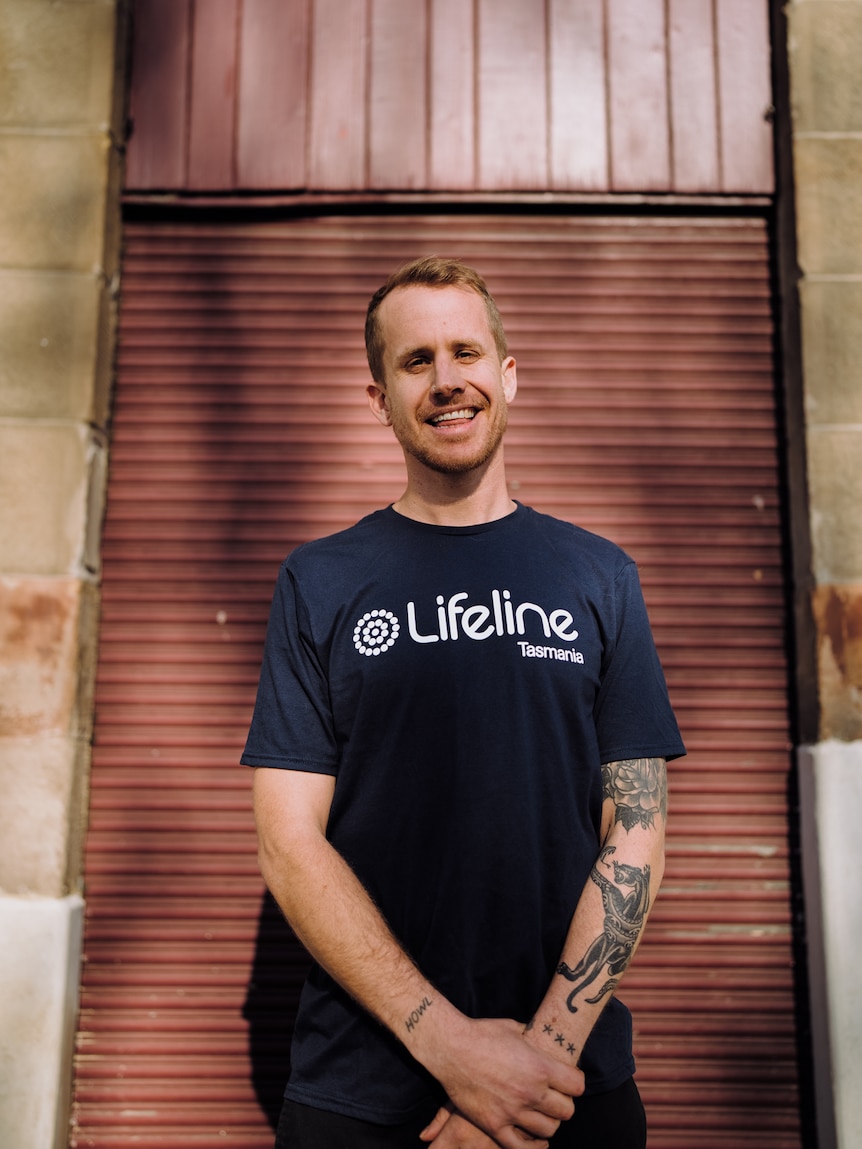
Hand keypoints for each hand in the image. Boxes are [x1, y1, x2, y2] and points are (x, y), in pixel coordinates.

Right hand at [419, 1017, 582, 1148]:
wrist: (451, 1047)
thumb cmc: (482, 1033)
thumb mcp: (515, 1029)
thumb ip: (534, 1041)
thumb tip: (543, 1042)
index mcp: (540, 1067)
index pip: (577, 1086)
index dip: (574, 1082)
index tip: (568, 1081)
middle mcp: (531, 1092)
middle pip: (566, 1111)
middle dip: (563, 1103)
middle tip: (554, 1098)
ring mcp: (513, 1111)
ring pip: (548, 1130)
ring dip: (548, 1122)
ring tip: (541, 1114)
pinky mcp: (495, 1125)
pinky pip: (521, 1147)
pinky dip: (531, 1145)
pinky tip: (533, 1138)